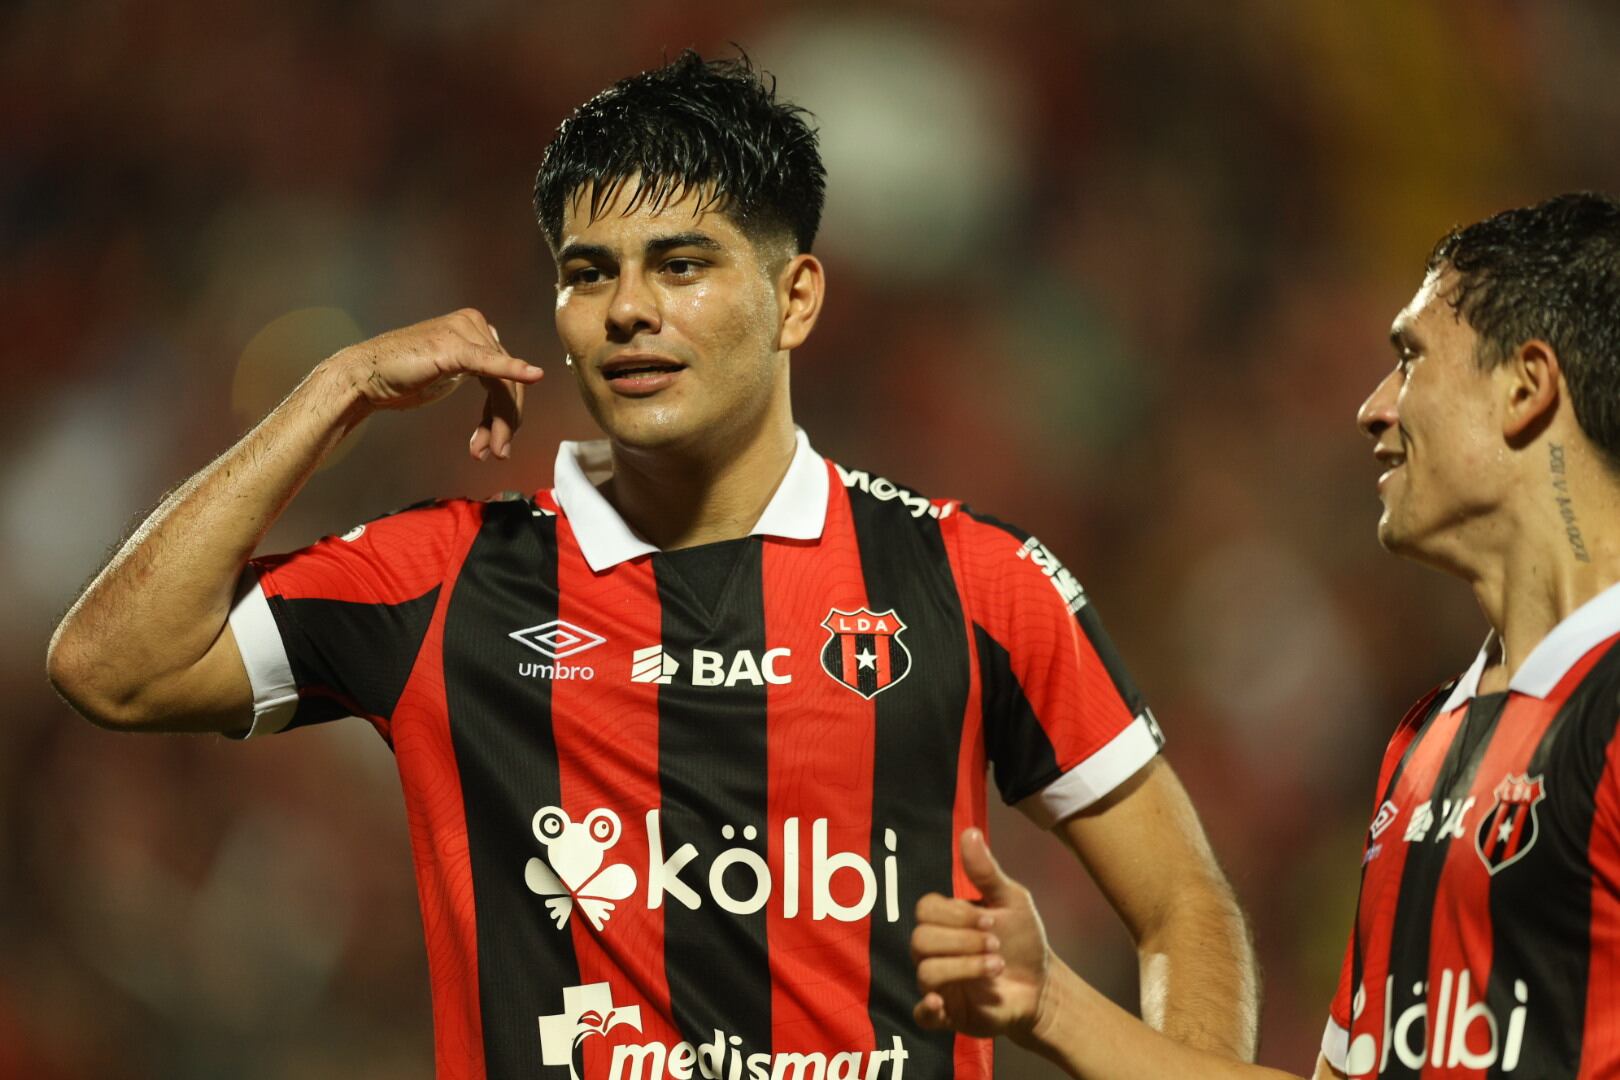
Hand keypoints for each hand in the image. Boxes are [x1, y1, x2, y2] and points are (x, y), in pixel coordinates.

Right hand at [327, 308, 543, 459]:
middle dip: (505, 422)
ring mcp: (465, 333)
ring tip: (489, 450)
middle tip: (497, 452)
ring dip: (499, 422)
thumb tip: (505, 391)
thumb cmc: (402, 377)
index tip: (494, 444)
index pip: (505, 376)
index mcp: (476, 329)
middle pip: (508, 382)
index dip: (505, 414)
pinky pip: (489, 363)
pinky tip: (534, 375)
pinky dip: (513, 370)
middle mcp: (475, 325)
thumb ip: (479, 374)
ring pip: (501, 384)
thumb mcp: (449, 375)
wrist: (366, 377)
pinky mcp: (455, 347)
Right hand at [912, 828, 1051, 1041]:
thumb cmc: (1022, 940)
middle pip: (921, 939)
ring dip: (963, 967)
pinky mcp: (948, 1015)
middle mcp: (934, 951)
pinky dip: (927, 1009)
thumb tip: (970, 831)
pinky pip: (922, 1015)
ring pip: (926, 972)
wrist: (1043, 986)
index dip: (955, 914)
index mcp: (944, 921)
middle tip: (996, 945)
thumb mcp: (1011, 901)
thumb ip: (986, 872)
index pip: (925, 909)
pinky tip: (942, 1002)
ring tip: (997, 967)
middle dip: (962, 941)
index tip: (989, 920)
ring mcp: (939, 983)